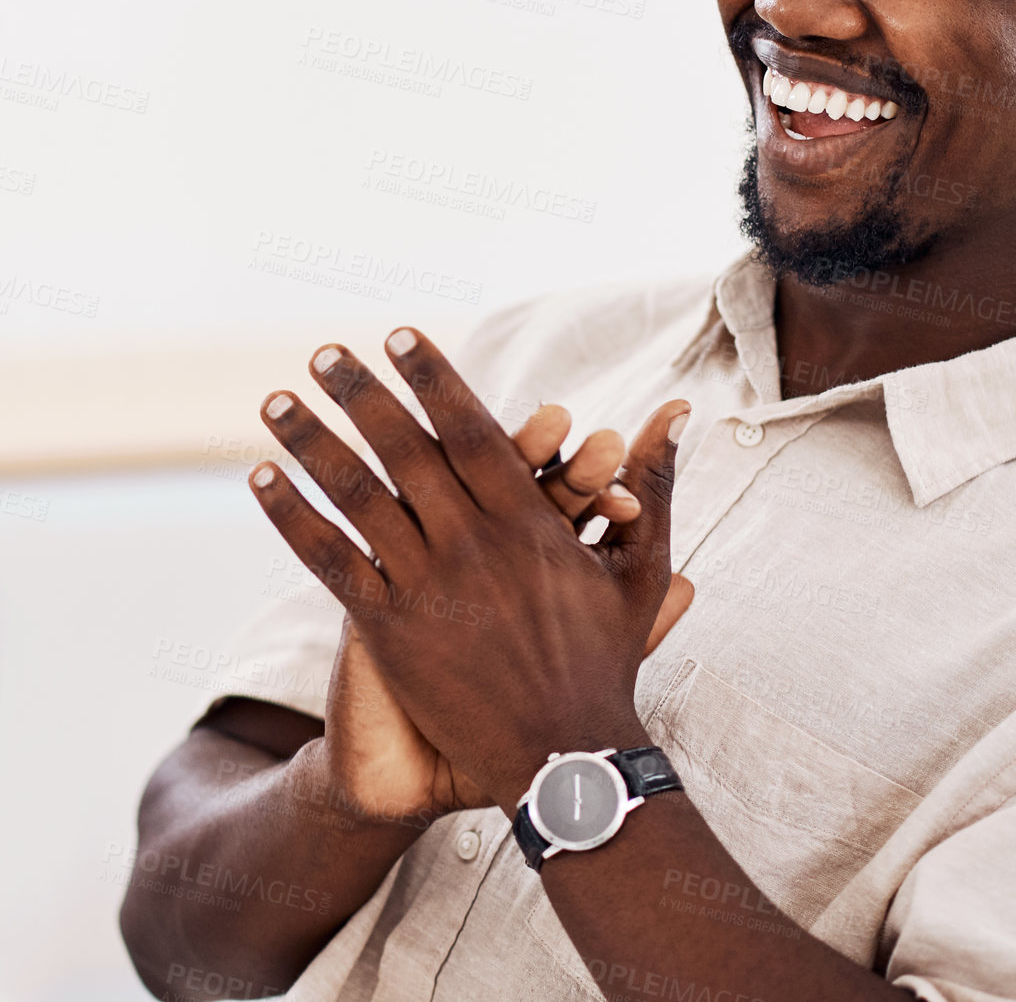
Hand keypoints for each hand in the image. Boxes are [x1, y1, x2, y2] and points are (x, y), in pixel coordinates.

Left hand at [250, 331, 690, 814]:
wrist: (563, 758)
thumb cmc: (605, 660)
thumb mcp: (641, 568)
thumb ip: (653, 484)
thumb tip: (676, 412)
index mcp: (529, 520)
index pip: (472, 429)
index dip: (433, 378)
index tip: (398, 335)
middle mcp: (473, 541)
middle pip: (407, 449)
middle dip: (363, 393)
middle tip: (325, 350)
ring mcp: (427, 585)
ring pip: (360, 495)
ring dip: (315, 442)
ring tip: (276, 400)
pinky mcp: (390, 629)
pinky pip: (331, 561)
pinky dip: (293, 518)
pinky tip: (262, 479)